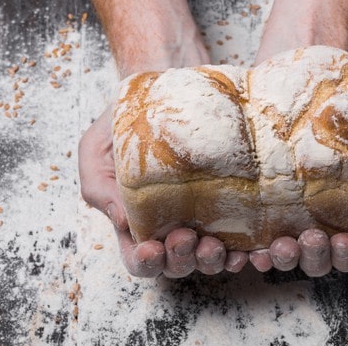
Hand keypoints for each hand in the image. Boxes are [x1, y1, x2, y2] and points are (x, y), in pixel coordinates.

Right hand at [79, 106, 249, 276]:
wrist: (167, 84)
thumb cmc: (126, 118)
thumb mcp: (97, 146)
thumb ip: (98, 184)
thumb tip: (123, 222)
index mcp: (137, 219)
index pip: (139, 257)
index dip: (145, 262)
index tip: (152, 248)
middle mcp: (172, 224)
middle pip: (176, 263)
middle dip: (180, 259)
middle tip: (186, 237)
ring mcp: (204, 216)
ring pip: (209, 257)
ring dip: (212, 260)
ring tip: (215, 244)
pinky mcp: (233, 203)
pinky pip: (243, 239)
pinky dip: (246, 251)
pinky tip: (250, 247)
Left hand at [247, 114, 347, 276]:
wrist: (318, 97)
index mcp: (346, 217)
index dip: (346, 256)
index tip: (343, 239)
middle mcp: (313, 224)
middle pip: (314, 262)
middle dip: (312, 257)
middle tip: (309, 237)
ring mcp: (282, 218)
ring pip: (282, 256)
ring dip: (281, 258)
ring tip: (277, 244)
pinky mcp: (253, 206)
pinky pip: (247, 239)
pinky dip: (245, 250)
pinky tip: (242, 246)